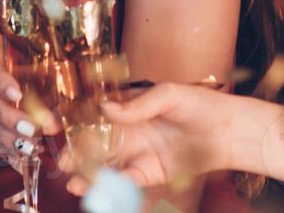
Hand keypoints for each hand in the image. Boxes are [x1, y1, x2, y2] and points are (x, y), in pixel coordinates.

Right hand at [0, 34, 60, 163]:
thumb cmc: (7, 52)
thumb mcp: (18, 50)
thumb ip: (33, 67)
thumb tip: (57, 95)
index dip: (0, 81)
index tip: (17, 94)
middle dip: (8, 116)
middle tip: (30, 129)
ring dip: (6, 136)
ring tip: (29, 146)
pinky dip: (3, 150)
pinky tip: (19, 159)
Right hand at [62, 84, 230, 195]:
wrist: (228, 130)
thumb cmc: (200, 104)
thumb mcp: (168, 95)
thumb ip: (137, 105)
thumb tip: (105, 109)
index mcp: (129, 109)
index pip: (95, 115)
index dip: (74, 121)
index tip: (55, 127)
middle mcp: (129, 132)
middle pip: (95, 144)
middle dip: (75, 155)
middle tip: (63, 164)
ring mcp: (139, 153)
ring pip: (106, 166)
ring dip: (90, 175)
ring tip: (76, 184)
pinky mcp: (151, 172)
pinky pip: (128, 180)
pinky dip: (114, 185)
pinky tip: (102, 188)